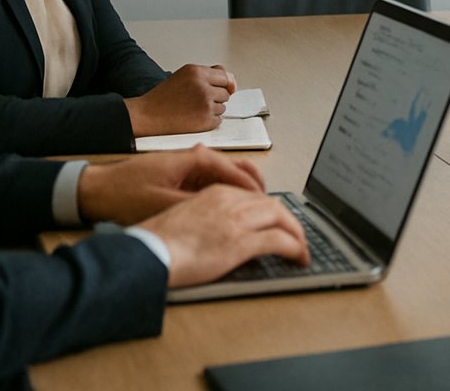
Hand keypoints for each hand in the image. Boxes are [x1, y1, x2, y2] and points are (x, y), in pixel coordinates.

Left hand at [76, 144, 265, 224]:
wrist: (95, 190)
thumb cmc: (123, 194)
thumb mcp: (162, 204)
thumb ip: (196, 205)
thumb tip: (224, 212)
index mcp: (193, 158)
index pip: (234, 170)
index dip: (252, 190)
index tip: (265, 205)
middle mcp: (194, 157)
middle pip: (236, 168)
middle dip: (253, 187)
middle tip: (267, 207)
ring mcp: (189, 165)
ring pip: (226, 176)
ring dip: (241, 191)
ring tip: (253, 210)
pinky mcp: (182, 176)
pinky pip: (212, 182)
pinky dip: (226, 193)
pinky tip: (230, 210)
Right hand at [126, 63, 236, 136]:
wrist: (147, 115)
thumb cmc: (164, 97)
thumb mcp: (184, 76)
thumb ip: (208, 74)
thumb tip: (232, 81)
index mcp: (196, 72)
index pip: (225, 76)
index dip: (225, 84)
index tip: (223, 89)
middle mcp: (203, 86)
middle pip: (226, 93)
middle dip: (215, 97)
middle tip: (196, 101)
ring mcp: (205, 104)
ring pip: (223, 107)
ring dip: (212, 110)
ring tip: (191, 110)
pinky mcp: (205, 120)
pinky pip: (218, 120)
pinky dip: (209, 121)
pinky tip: (193, 119)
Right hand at [136, 183, 308, 287]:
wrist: (148, 252)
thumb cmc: (156, 242)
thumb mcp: (183, 217)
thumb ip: (203, 216)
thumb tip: (212, 230)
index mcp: (215, 193)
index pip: (254, 197)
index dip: (270, 211)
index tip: (277, 223)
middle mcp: (230, 201)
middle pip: (272, 205)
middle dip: (289, 220)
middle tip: (296, 236)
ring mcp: (237, 220)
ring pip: (281, 218)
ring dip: (296, 234)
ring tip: (302, 249)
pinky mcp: (241, 241)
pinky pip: (280, 240)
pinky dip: (295, 247)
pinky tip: (299, 257)